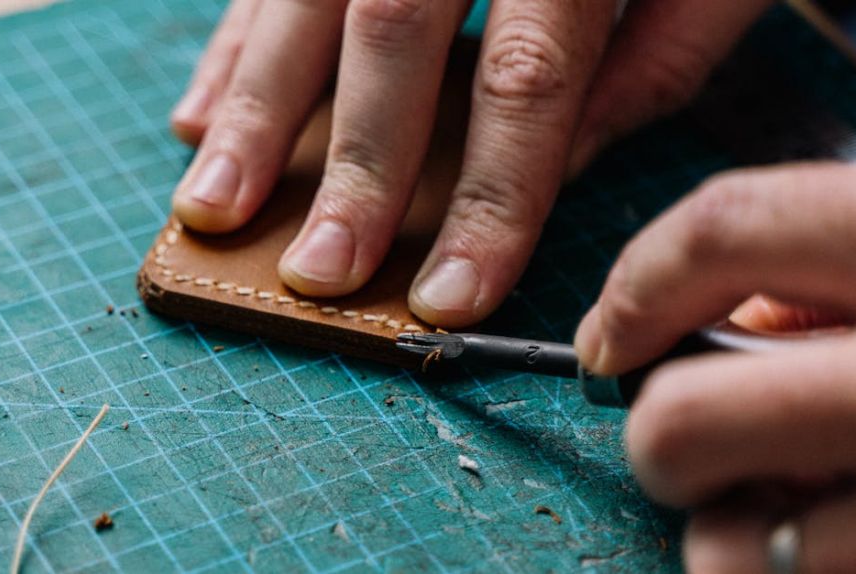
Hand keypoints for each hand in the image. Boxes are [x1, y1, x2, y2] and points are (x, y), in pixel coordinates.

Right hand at [168, 0, 771, 326]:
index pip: (526, 78)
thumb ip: (655, 56)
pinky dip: (234, 47)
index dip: (489, 197)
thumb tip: (567, 159)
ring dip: (251, 111)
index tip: (453, 297)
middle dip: (356, 168)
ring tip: (212, 209)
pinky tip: (199, 117)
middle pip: (392, 37)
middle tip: (319, 275)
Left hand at [575, 164, 855, 571]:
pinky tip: (850, 536)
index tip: (606, 336)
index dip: (633, 286)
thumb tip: (707, 334)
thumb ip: (842, 269)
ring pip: (728, 554)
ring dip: (728, 530)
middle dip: (658, 436)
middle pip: (680, 420)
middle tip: (690, 438)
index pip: (722, 230)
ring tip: (792, 499)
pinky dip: (791, 566)